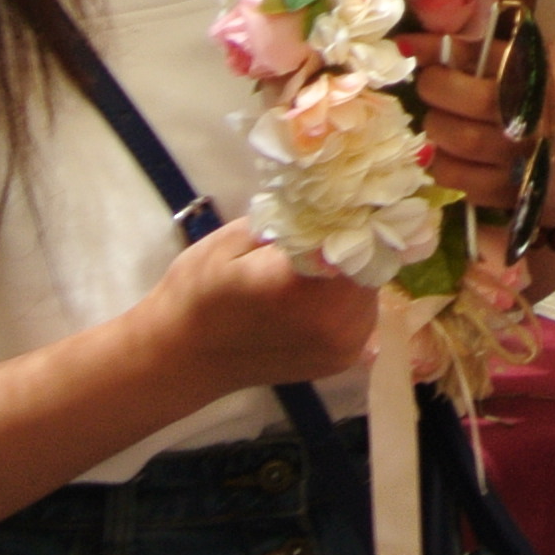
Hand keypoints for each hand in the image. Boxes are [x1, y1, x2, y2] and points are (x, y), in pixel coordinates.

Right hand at [146, 220, 379, 394]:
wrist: (180, 359)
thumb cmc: (196, 293)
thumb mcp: (234, 239)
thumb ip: (293, 220)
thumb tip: (336, 197)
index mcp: (302, 286)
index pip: (361, 235)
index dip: (358, 212)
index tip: (350, 194)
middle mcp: (333, 321)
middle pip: (374, 262)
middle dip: (359, 239)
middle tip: (338, 220)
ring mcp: (342, 346)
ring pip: (373, 287)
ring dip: (356, 268)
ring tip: (326, 254)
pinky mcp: (343, 360)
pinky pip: (364, 311)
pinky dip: (351, 294)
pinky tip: (322, 286)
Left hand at [398, 10, 541, 213]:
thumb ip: (524, 21)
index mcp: (549, 72)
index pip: (486, 53)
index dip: (439, 47)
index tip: (407, 42)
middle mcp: (538, 116)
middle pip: (470, 99)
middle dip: (435, 86)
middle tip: (429, 82)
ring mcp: (523, 158)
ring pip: (456, 138)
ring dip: (435, 124)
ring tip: (438, 114)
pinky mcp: (506, 192)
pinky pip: (453, 176)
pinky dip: (439, 161)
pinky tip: (445, 148)